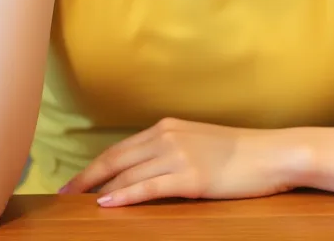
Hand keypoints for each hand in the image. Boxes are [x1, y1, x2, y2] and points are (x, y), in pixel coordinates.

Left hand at [59, 118, 307, 206]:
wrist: (270, 154)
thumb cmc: (239, 153)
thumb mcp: (199, 143)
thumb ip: (172, 149)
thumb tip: (146, 167)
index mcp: (168, 127)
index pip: (121, 149)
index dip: (94, 166)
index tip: (74, 182)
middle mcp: (168, 136)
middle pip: (116, 159)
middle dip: (86, 177)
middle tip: (63, 194)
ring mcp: (178, 156)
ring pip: (128, 175)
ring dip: (99, 190)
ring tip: (77, 203)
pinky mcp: (190, 178)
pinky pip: (149, 188)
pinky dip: (124, 196)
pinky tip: (106, 205)